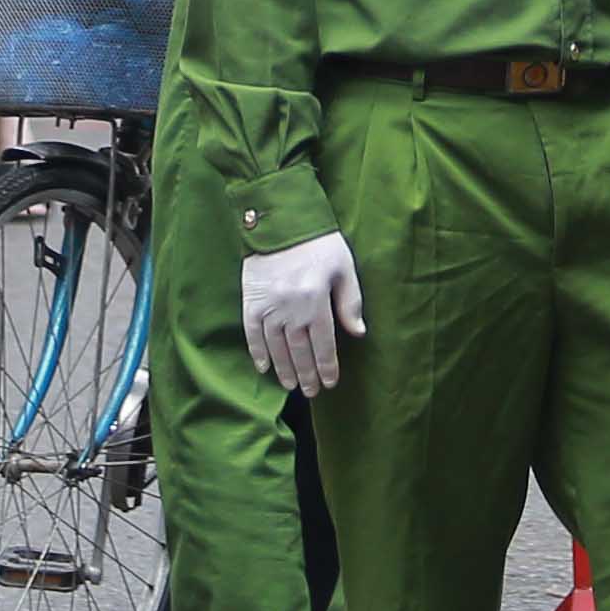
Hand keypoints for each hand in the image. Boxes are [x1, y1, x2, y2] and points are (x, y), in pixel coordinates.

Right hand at [240, 234, 364, 394]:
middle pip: (300, 350)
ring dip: (285, 369)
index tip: (331, 382)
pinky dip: (258, 352)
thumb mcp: (344, 267)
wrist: (280, 219)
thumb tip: (358, 333)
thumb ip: (351, 301)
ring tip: (292, 385)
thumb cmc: (318, 242)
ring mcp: (268, 306)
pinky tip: (265, 368)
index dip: (328, 365)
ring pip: (277, 347)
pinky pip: (252, 334)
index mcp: (316, 299)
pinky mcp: (251, 301)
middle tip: (312, 391)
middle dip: (307, 374)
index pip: (324, 343)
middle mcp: (291, 307)